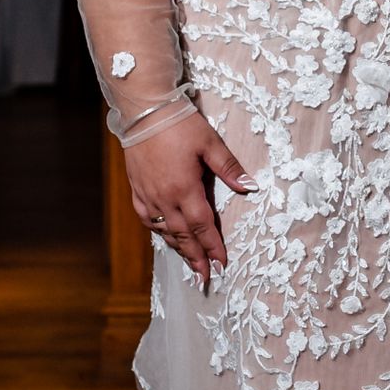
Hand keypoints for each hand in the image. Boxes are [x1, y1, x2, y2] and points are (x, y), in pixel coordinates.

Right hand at [121, 111, 254, 290]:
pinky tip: (165, 237)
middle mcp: (164, 198)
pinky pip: (147, 219)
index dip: (212, 247)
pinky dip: (158, 232)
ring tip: (190, 265)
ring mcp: (148, 195)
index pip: (202, 226)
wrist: (144, 112)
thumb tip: (252, 187)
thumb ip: (229, 168)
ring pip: (164, 231)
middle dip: (196, 258)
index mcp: (185, 189)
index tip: (221, 265)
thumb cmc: (181, 124)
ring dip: (179, 249)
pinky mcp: (137, 189)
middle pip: (183, 235)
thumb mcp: (210, 143)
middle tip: (205, 278)